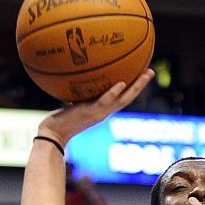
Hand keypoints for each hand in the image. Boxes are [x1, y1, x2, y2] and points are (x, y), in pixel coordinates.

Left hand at [37, 69, 154, 147]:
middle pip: (128, 97)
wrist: (53, 133)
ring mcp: (99, 112)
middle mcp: (104, 112)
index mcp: (103, 109)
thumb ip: (79, 92)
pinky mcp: (90, 112)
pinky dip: (113, 93)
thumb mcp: (73, 102)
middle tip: (151, 71)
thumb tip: (77, 73)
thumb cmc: (60, 118)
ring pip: (122, 99)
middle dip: (141, 85)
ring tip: (145, 74)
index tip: (142, 74)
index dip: (133, 87)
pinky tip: (121, 83)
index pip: (122, 97)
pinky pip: (104, 101)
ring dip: (136, 87)